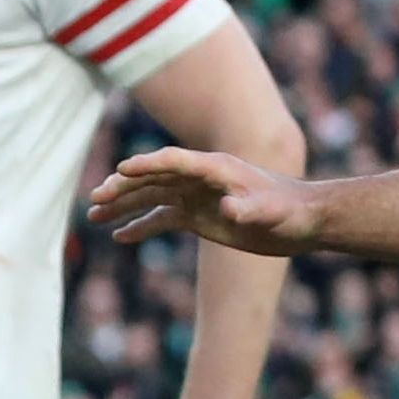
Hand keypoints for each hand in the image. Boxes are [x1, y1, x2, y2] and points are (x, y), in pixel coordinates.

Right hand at [87, 147, 326, 256]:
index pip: (173, 161)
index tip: (121, 171)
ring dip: (123, 205)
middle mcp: (200, 179)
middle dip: (123, 187)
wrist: (305, 221)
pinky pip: (162, 218)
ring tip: (93, 216)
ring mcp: (196, 197)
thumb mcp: (271, 212)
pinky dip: (141, 225)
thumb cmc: (291, 212)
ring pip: (151, 197)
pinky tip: (119, 237)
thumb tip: (228, 208)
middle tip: (97, 199)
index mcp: (214, 169)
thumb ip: (249, 208)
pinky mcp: (198, 216)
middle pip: (153, 178)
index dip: (147, 165)